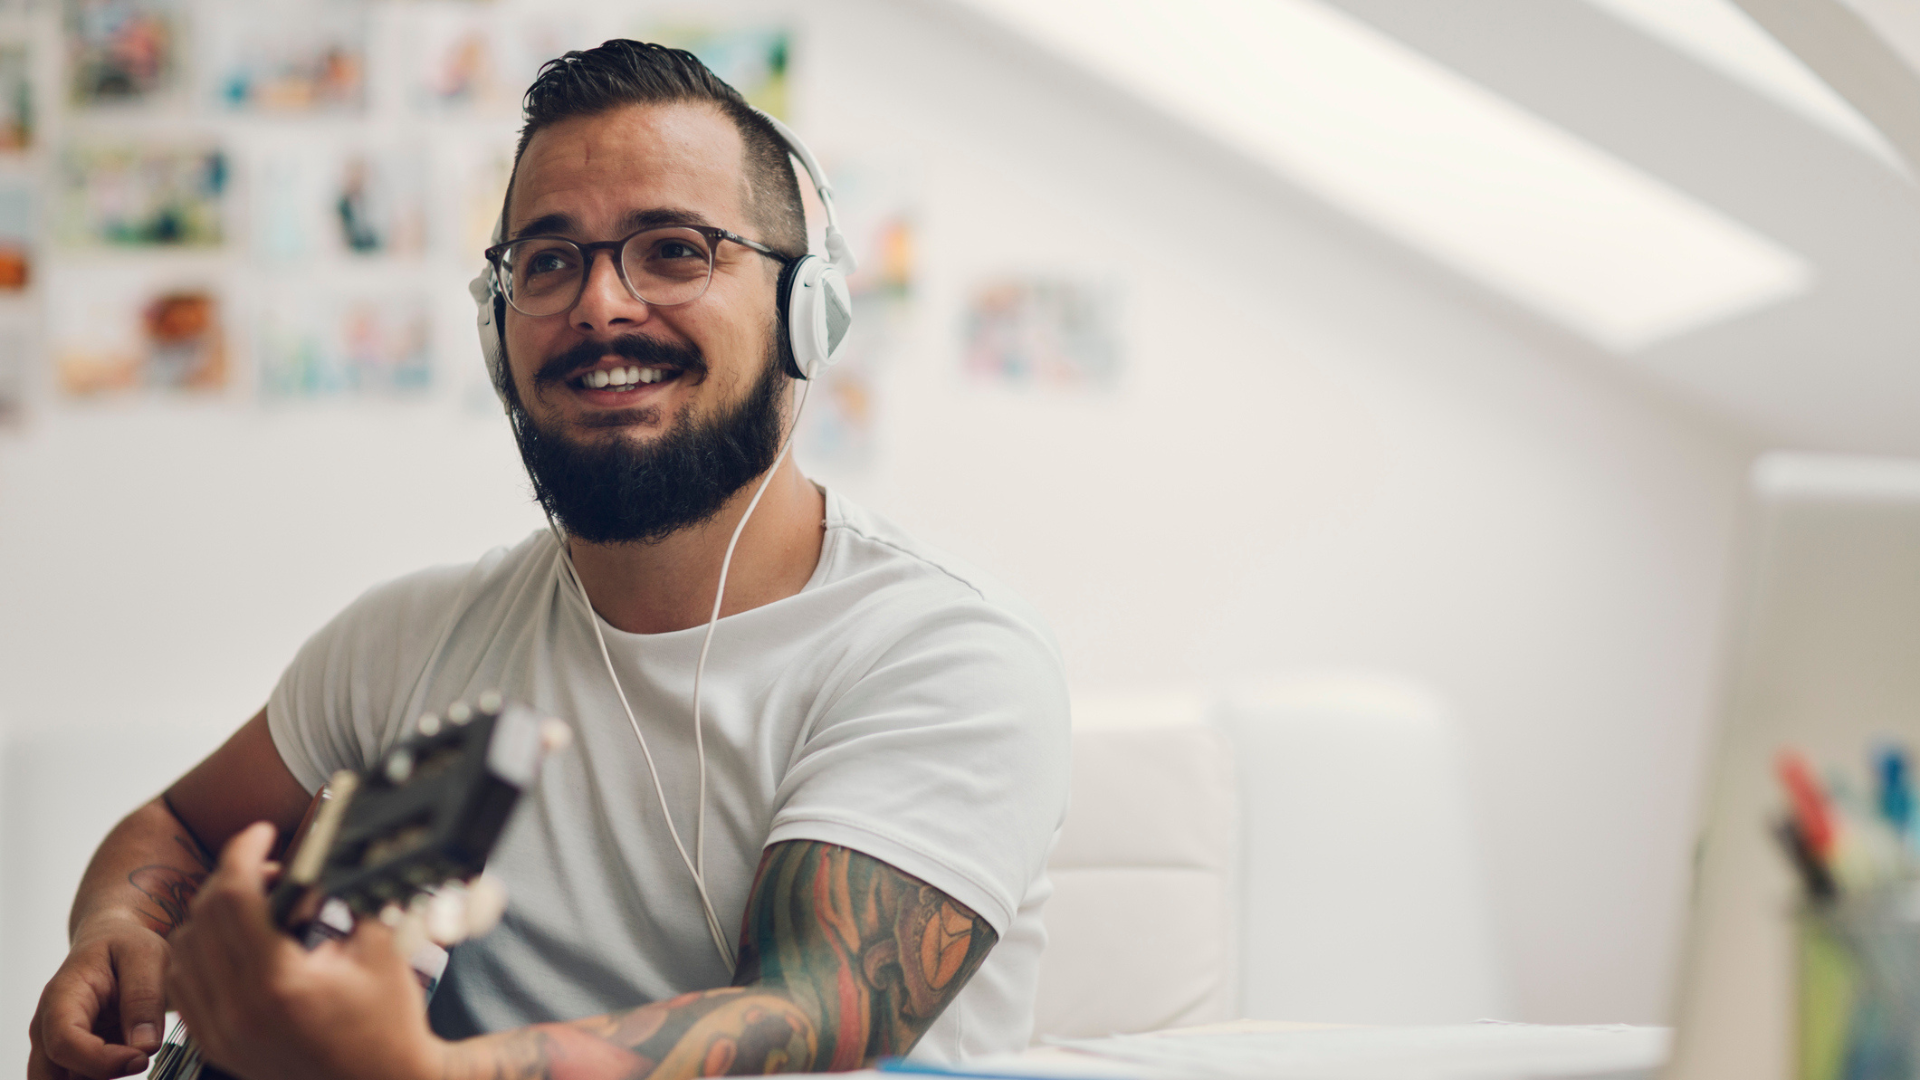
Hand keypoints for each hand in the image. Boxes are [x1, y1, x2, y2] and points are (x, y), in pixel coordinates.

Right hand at [27, 913, 168, 1079]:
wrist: (113, 942)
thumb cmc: (126, 945)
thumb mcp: (146, 955)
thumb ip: (145, 997)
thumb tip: (145, 1046)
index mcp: (62, 999)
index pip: (65, 1043)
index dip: (100, 1061)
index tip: (140, 1059)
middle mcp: (49, 1029)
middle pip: (53, 1076)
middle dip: (97, 1076)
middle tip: (138, 1063)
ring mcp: (56, 1047)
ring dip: (103, 1077)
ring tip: (135, 1054)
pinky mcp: (73, 1058)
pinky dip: (106, 1076)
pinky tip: (130, 1058)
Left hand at [165, 822, 446, 1079]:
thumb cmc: (387, 1023)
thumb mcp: (377, 948)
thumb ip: (342, 899)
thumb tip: (317, 861)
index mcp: (280, 984)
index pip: (234, 898)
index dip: (243, 853)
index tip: (260, 832)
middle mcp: (240, 1011)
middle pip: (202, 917)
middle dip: (231, 877)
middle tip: (269, 869)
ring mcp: (223, 1033)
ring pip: (182, 950)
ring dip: (209, 915)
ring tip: (251, 906)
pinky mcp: (218, 1046)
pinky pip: (181, 986)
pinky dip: (197, 954)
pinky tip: (230, 944)